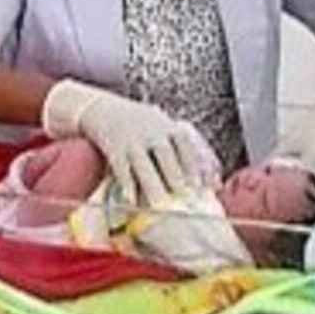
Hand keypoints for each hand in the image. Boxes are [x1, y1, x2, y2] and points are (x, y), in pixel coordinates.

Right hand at [42, 80, 217, 205]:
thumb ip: (182, 148)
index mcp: (166, 126)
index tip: (203, 185)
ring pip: (143, 163)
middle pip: (165, 154)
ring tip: (160, 204)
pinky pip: (121, 168)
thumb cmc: (139, 124)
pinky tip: (133, 199)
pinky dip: (128, 184)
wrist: (102, 109)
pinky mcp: (113, 147)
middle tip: (185, 196)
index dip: (195, 164)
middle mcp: (150, 131)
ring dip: (153, 184)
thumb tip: (212, 180)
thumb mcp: (162, 126)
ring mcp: (131, 139)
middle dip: (176, 175)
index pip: (185, 144)